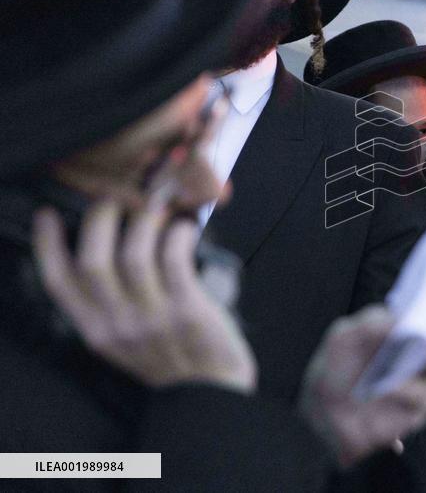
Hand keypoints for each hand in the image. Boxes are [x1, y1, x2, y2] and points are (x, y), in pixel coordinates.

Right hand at [33, 200, 255, 391]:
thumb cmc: (170, 357)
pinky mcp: (189, 310)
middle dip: (101, 219)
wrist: (209, 393)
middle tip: (117, 200)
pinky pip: (176, 260)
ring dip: (145, 221)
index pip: (59, 283)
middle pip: (93, 261)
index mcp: (95, 330)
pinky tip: (184, 229)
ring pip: (135, 255)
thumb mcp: (123, 339)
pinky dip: (178, 235)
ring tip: (158, 210)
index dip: (48, 245)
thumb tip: (108, 244)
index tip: (48, 215)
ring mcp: (154, 317)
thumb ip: (108, 302)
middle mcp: (119, 324)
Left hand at [298, 293, 425, 468]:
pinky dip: (408, 389)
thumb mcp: (343, 337)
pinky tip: (389, 387)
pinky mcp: (420, 407)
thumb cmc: (338, 368)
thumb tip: (403, 318)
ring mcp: (425, 377)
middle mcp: (423, 348)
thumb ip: (371, 322)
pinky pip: (425, 395)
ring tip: (424, 351)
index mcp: (407, 324)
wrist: (325, 413)